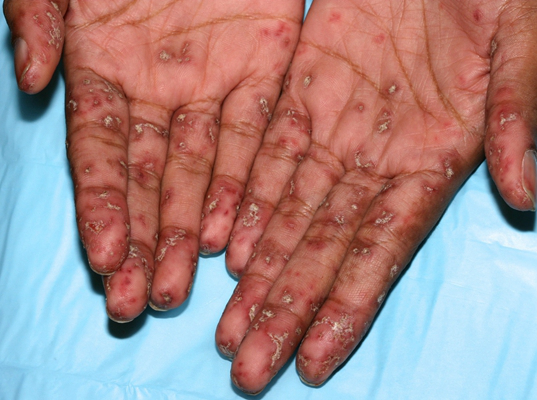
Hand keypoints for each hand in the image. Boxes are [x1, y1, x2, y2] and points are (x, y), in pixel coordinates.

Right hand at [4, 0, 302, 320]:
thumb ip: (35, 16)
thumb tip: (30, 82)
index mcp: (106, 73)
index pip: (100, 159)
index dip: (101, 209)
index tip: (104, 259)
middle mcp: (159, 94)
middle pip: (150, 182)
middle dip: (145, 241)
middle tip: (140, 301)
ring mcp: (212, 86)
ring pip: (203, 173)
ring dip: (190, 230)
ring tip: (182, 284)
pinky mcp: (264, 69)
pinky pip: (255, 135)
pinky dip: (244, 184)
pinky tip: (232, 233)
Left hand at [215, 0, 536, 392]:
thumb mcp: (521, 43)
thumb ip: (521, 114)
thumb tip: (525, 192)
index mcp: (432, 159)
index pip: (379, 253)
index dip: (344, 308)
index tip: (312, 362)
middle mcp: (376, 159)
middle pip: (320, 250)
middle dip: (283, 310)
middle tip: (246, 368)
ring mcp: (335, 129)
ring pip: (286, 216)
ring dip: (256, 275)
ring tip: (227, 328)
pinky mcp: (301, 92)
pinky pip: (268, 158)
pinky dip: (246, 205)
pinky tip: (224, 250)